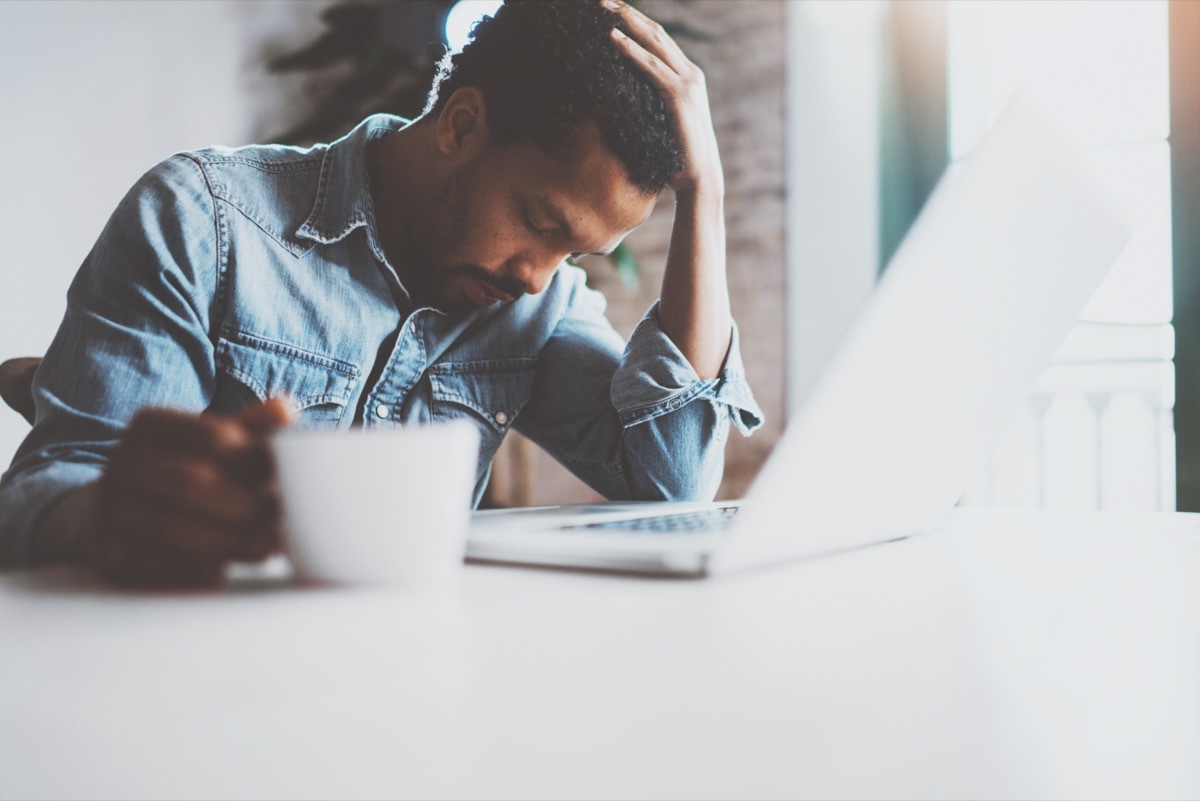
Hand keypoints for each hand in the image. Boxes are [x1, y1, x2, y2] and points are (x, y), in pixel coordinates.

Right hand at [82, 399, 291, 586]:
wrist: (110, 510)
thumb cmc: (178, 469)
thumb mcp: (207, 443)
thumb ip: (247, 428)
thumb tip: (285, 410)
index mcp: (151, 425)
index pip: (216, 437)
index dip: (258, 460)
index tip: (284, 479)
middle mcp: (123, 462)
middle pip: (194, 483)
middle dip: (248, 505)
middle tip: (282, 519)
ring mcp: (111, 508)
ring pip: (175, 528)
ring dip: (230, 541)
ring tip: (267, 546)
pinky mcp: (109, 552)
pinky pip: (157, 564)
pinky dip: (198, 569)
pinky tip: (228, 567)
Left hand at [605, 0, 723, 196]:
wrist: (700, 179)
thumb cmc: (677, 157)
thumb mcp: (663, 123)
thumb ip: (651, 105)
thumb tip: (625, 102)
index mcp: (687, 77)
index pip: (659, 41)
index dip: (636, 23)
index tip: (612, 11)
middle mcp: (690, 74)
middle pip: (656, 33)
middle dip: (628, 13)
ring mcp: (687, 83)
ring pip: (654, 42)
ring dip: (627, 22)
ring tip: (603, 8)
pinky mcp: (679, 97)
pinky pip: (651, 67)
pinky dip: (631, 50)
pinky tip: (613, 38)